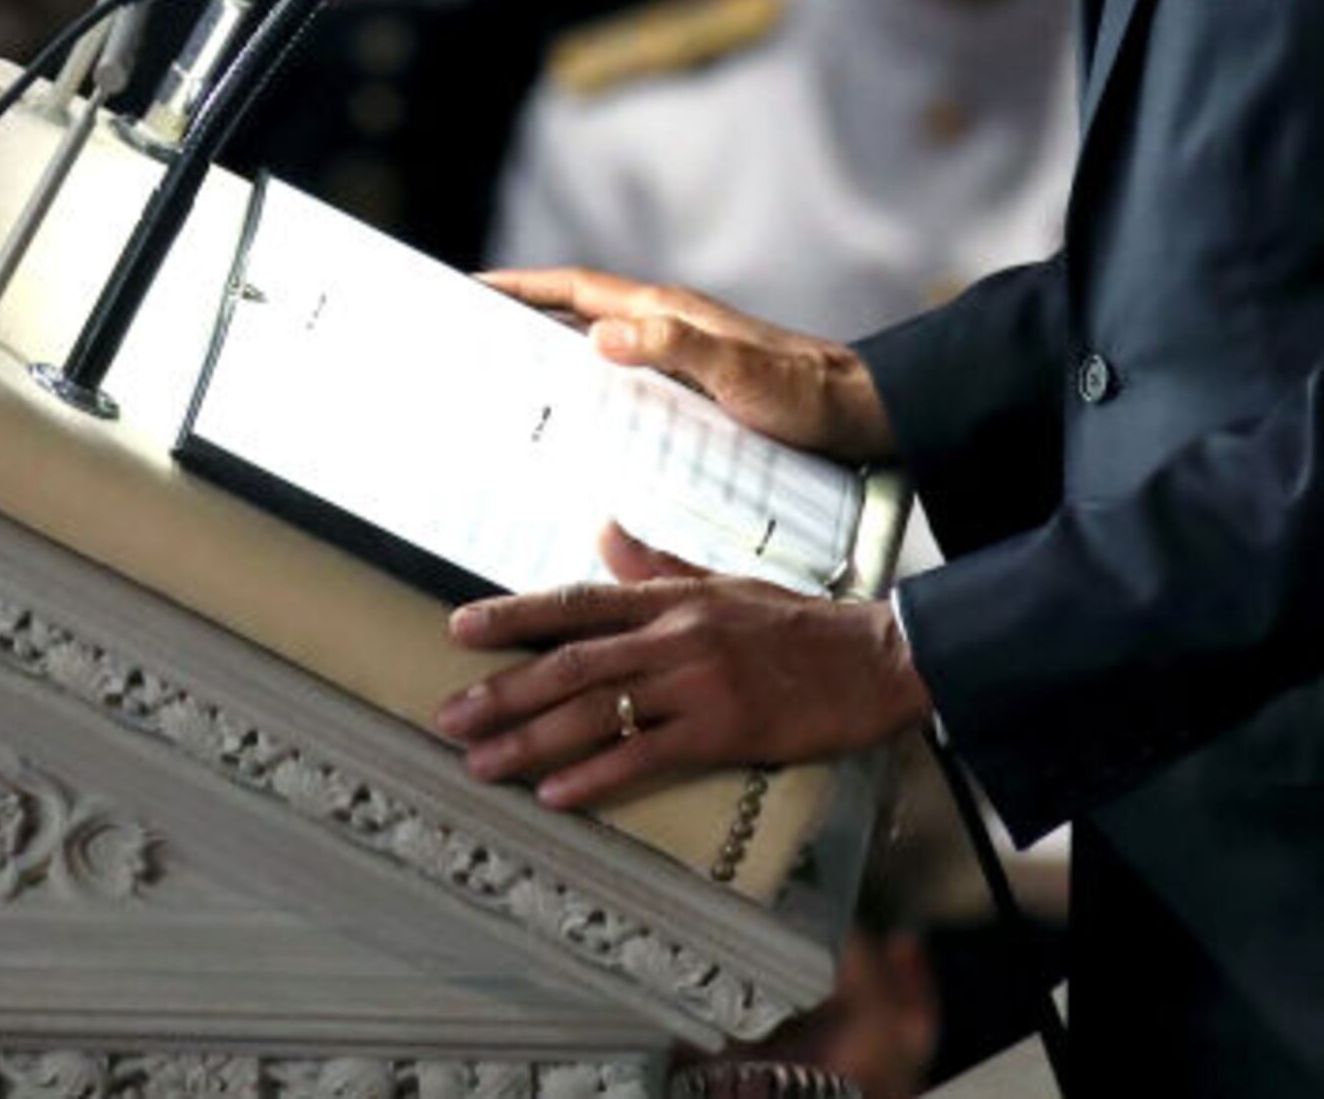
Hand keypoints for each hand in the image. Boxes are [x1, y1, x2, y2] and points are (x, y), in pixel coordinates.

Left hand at [435, 528, 929, 810]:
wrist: (874, 660)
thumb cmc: (795, 626)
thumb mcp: (722, 583)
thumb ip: (656, 565)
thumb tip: (604, 531)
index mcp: (671, 599)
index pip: (576, 601)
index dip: (514, 615)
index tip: (458, 630)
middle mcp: (675, 635)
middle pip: (572, 662)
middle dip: (504, 690)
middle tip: (449, 718)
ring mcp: (699, 682)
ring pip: (598, 710)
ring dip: (532, 738)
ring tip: (482, 761)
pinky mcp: (725, 729)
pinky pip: (647, 754)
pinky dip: (596, 774)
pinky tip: (556, 793)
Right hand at [485, 268, 895, 461]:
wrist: (861, 415)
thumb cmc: (807, 398)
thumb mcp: (741, 375)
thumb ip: (676, 347)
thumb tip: (600, 334)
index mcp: (666, 313)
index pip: (576, 289)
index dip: (521, 286)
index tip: (469, 287)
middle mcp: (666, 326)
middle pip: (575, 312)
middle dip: (520, 317)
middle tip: (466, 338)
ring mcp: (680, 355)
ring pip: (596, 346)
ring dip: (549, 354)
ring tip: (501, 381)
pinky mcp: (694, 386)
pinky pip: (621, 377)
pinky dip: (586, 385)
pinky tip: (575, 420)